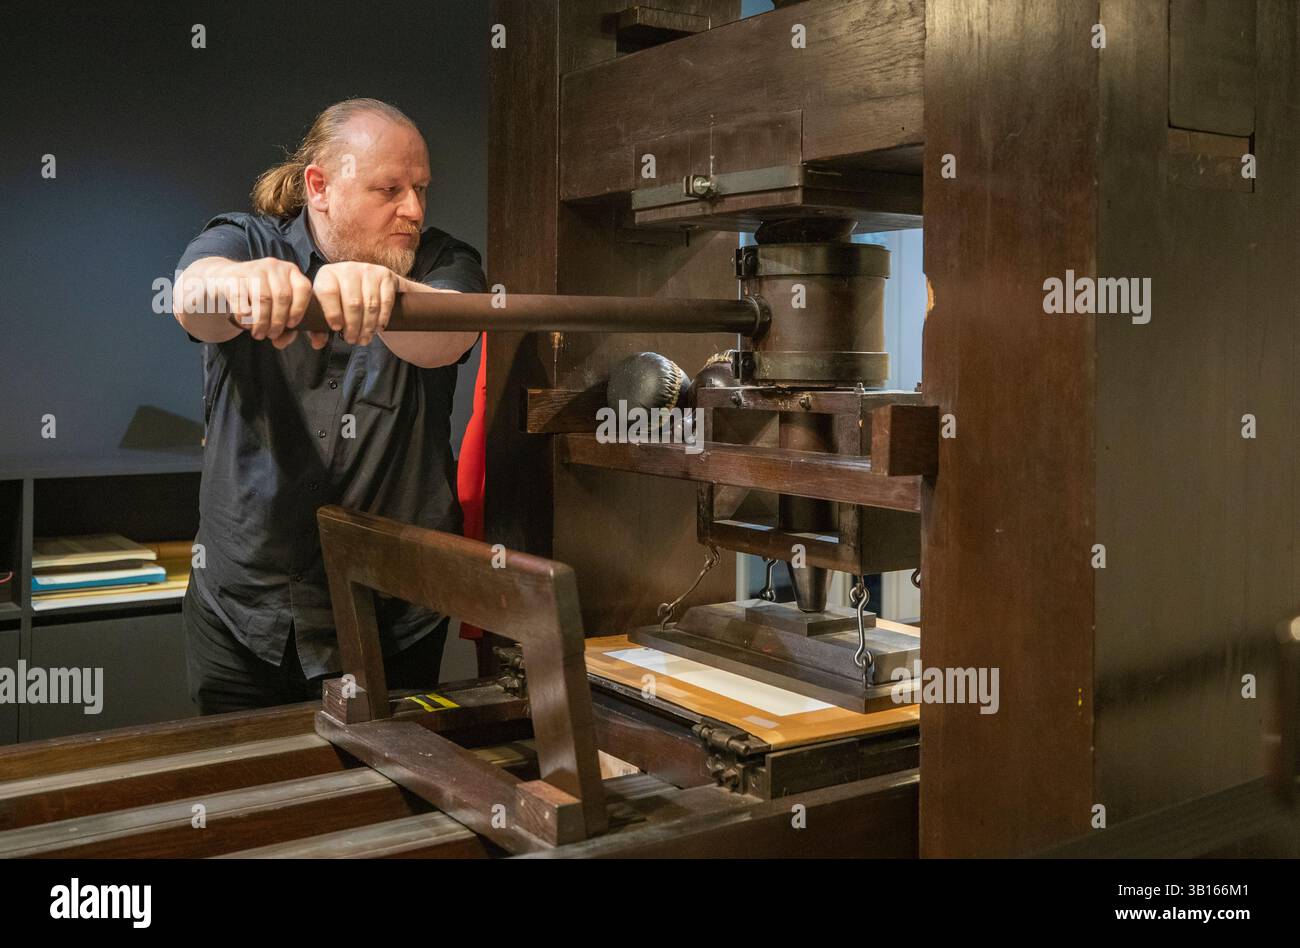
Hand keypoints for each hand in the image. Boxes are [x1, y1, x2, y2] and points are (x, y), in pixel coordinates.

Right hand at [176, 257, 311, 349]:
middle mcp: (273, 266)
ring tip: (259, 334)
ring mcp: (253, 268)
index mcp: (290, 271)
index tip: (291, 325)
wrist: (224, 280)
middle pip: (282, 296)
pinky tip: (245, 324)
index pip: (303, 288)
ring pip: (263, 299)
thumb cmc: (257, 297)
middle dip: (278, 321)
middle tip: (271, 335)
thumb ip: (284, 326)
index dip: (299, 310)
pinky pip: (242, 300)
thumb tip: (281, 343)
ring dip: (262, 322)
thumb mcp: (275, 306)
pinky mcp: (233, 277)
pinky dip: (245, 317)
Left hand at [312, 262, 398, 347]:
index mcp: (328, 274)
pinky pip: (386, 301)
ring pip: (370, 304)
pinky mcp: (385, 275)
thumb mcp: (326, 308)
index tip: (337, 329)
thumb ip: (319, 326)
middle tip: (353, 340)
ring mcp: (368, 270)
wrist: (367, 281)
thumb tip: (318, 343)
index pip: (329, 293)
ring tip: (364, 338)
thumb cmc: (342, 297)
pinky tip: (378, 328)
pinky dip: (382, 318)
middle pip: (352, 302)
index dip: (332, 313)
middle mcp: (347, 269)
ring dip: (368, 326)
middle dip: (353, 326)